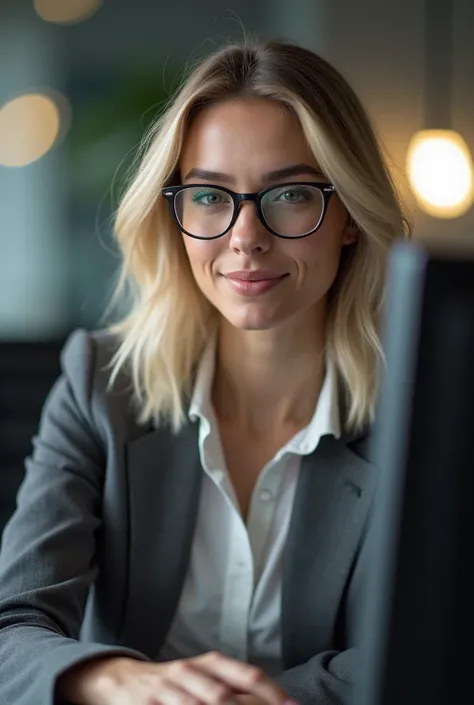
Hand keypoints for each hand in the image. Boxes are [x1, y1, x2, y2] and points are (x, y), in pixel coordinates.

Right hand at [56, 651, 296, 704]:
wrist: (118, 678)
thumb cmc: (172, 683)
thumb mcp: (202, 679)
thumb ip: (231, 688)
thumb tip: (274, 702)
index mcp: (209, 665)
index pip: (245, 676)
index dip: (270, 692)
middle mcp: (189, 673)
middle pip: (223, 696)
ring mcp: (166, 691)